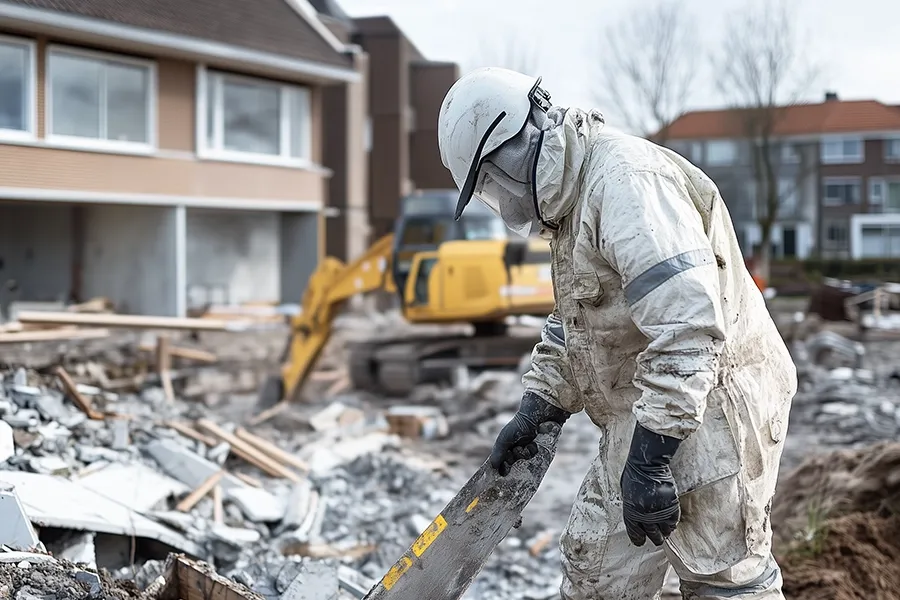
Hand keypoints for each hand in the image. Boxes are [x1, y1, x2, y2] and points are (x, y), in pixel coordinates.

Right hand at [490, 391, 568, 475]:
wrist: (536, 417)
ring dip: (524, 453)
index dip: (503, 467)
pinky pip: (534, 456)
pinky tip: (533, 443)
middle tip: (515, 452)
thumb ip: (498, 453)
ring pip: (524, 460)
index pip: (502, 462)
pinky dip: (533, 450)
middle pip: (514, 463)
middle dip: (514, 459)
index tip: (504, 472)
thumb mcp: (504, 440)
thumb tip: (494, 467)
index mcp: (505, 446)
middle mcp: (515, 448)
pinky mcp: (537, 448)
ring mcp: (527, 448)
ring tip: (525, 444)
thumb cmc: (517, 426)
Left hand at [620, 423, 681, 546]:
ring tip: (665, 530)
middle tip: (657, 538)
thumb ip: (632, 508)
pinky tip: (670, 523)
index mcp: (630, 512)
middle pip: (652, 535)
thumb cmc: (633, 476)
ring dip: (665, 531)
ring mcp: (658, 511)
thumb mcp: (626, 495)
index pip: (635, 533)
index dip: (638, 539)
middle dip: (655, 538)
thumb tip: (636, 518)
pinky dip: (672, 524)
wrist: (647, 465)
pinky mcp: (670, 506)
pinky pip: (673, 521)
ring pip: (664, 531)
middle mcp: (644, 515)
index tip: (641, 542)